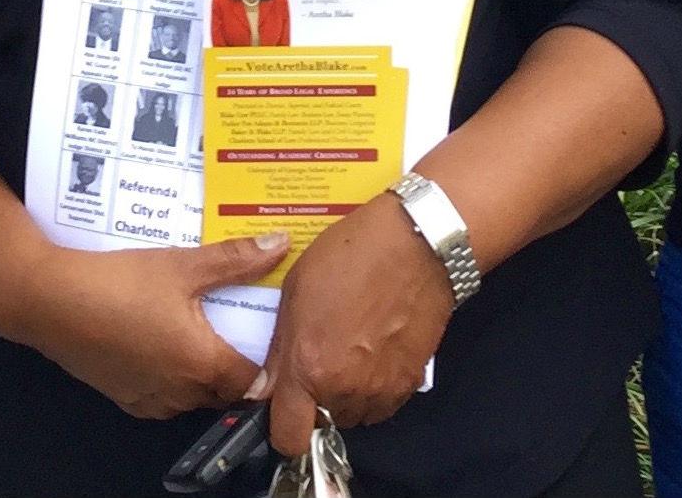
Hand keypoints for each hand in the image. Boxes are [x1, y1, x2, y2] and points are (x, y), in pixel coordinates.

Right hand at [17, 231, 285, 419]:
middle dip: (235, 363)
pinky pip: (163, 396)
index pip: (255, 381)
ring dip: (202, 371)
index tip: (268, 333)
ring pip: (193, 395)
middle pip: (225, 390)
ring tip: (202, 326)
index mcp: (202, 364)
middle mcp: (180, 392)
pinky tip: (162, 338)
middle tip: (237, 323)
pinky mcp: (124, 397)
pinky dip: (171, 375)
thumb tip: (279, 244)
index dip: (267, 360)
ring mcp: (149, 399)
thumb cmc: (119, 282)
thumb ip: (234, 258)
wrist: (49, 300)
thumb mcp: (182, 264)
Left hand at [253, 194, 453, 457]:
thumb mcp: (295, 290)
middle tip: (320, 361)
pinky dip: (374, 390)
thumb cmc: (349, 256)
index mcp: (309, 366)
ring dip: (345, 396)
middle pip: (323, 423)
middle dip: (316, 401)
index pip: (288, 437)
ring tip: (349, 353)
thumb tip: (267, 388)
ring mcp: (380, 390)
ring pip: (353, 415)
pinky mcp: (409, 383)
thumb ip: (280, 349)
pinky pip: (382, 404)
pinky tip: (373, 353)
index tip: (282, 410)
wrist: (415, 245)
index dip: (281, 430)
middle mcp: (344, 389)